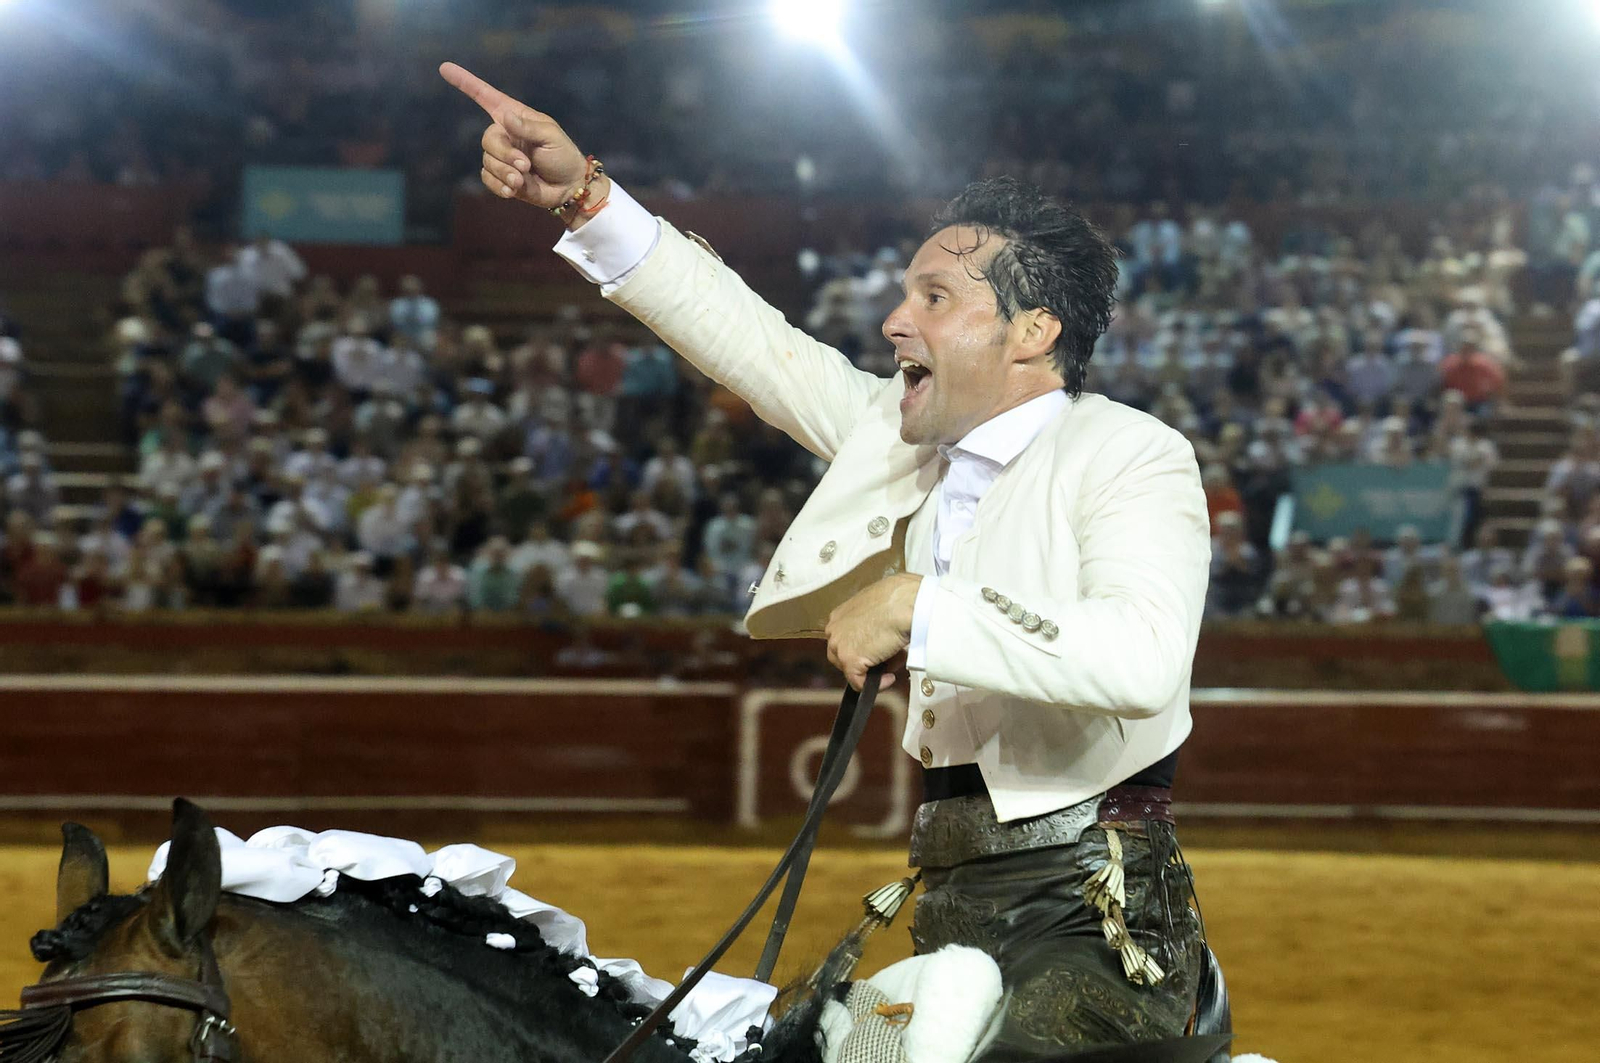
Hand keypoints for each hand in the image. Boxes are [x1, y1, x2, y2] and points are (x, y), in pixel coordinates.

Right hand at [439, 62, 595, 216]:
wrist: (568, 188)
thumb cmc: (563, 156)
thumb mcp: (550, 137)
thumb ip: (528, 127)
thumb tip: (505, 117)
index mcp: (515, 117)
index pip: (486, 97)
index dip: (466, 83)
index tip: (445, 68)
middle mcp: (505, 134)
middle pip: (487, 139)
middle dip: (505, 154)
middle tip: (526, 165)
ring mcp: (502, 156)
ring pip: (487, 161)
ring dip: (506, 173)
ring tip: (523, 179)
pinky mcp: (501, 177)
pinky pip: (487, 178)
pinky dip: (500, 185)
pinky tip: (514, 190)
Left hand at [824, 573, 920, 691]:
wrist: (906, 603)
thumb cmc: (900, 599)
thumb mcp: (880, 608)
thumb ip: (873, 623)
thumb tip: (881, 638)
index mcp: (840, 615)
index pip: (844, 640)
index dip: (862, 650)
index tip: (878, 652)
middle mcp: (834, 630)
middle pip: (843, 657)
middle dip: (865, 661)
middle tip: (888, 659)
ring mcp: (839, 645)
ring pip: (851, 670)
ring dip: (873, 670)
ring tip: (894, 662)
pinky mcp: (849, 660)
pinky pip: (859, 683)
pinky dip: (876, 685)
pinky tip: (889, 677)